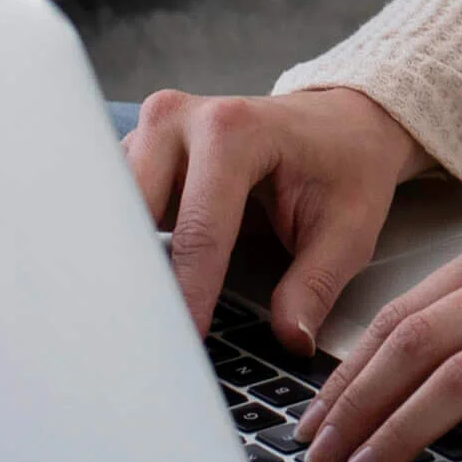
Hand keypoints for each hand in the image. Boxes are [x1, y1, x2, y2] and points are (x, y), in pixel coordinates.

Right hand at [123, 86, 431, 350]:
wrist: (336, 122)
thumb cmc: (344, 167)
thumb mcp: (348, 231)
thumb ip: (315, 286)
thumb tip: (290, 338)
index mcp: (233, 130)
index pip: (199, 230)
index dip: (190, 294)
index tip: (185, 342)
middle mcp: (180, 119)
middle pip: (135, 212)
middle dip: (138, 274)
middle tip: (144, 332)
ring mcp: (152, 130)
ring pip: (113, 206)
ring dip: (122, 257)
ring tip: (133, 310)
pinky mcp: (139, 147)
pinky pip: (114, 200)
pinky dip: (121, 242)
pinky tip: (131, 281)